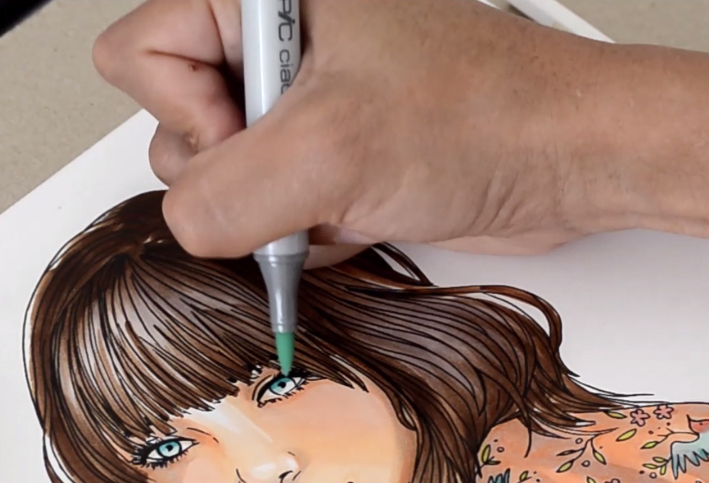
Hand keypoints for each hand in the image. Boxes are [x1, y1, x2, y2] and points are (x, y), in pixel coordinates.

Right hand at [92, 0, 621, 266]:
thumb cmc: (488, 116)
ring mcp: (303, 107)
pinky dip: (305, 233)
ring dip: (277, 213)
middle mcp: (279, 47)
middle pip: (176, 125)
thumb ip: (226, 195)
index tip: (254, 137)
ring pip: (222, 182)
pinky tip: (359, 214)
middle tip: (307, 168)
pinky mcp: (328, 160)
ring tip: (344, 191)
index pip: (142, 55)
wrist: (566, 162)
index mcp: (268, 1)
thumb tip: (186, 227)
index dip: (186, 112)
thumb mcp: (334, 152)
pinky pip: (269, 213)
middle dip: (238, 173)